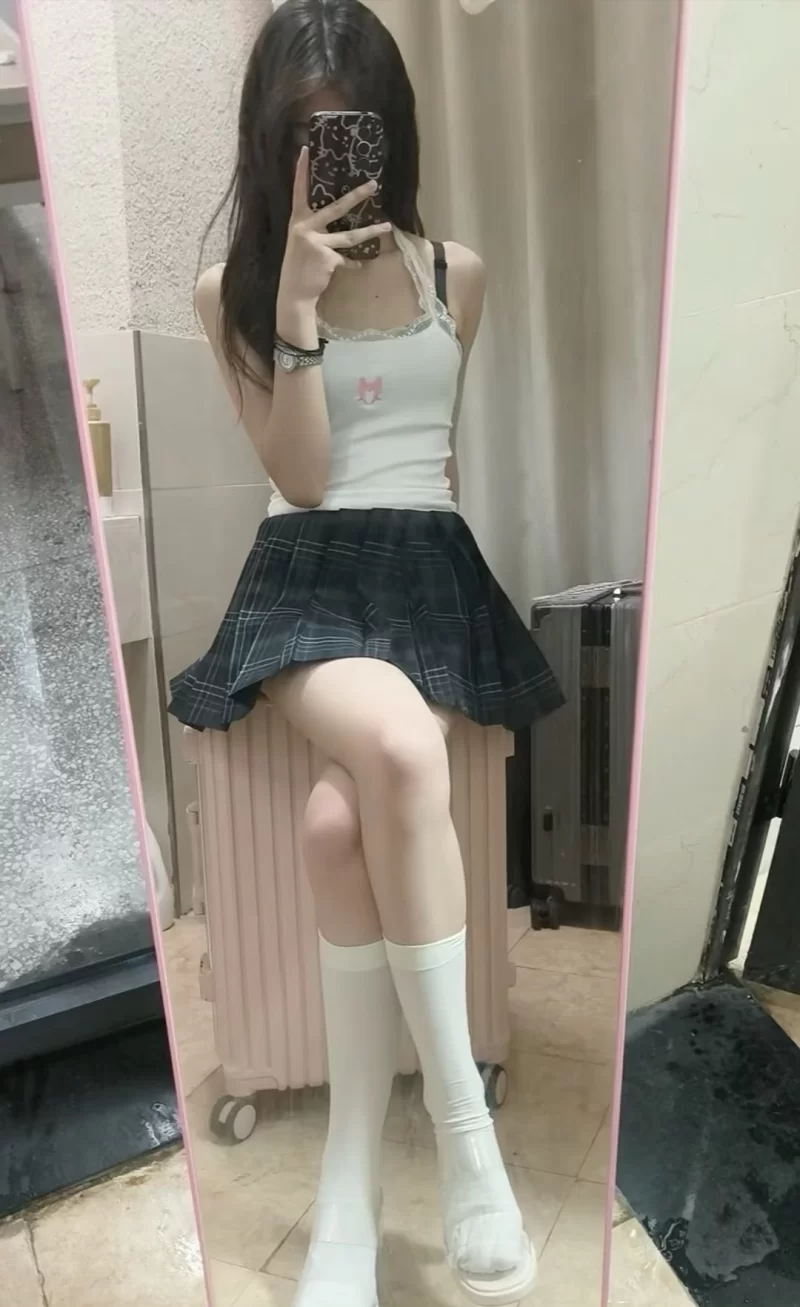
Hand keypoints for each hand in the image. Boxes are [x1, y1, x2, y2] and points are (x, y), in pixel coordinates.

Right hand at [277, 148, 390, 311]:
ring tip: (386, 227)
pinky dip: (353, 263)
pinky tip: (360, 265)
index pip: (299, 190)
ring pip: (349, 235)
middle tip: (374, 185)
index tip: (306, 150)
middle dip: (357, 196)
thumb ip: (314, 228)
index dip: (302, 170)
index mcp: (297, 219)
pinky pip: (346, 259)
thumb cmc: (298, 265)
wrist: (294, 292)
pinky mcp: (327, 257)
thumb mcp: (300, 241)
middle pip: (336, 207)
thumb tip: (334, 219)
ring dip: (370, 231)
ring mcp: (316, 242)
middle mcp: (305, 227)